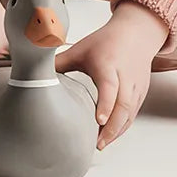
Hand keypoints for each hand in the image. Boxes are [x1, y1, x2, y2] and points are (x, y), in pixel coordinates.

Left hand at [54, 1, 168, 149]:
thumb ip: (58, 63)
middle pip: (124, 105)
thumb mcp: (80, 49)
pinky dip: (123, 126)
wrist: (136, 32)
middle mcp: (125, 75)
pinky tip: (110, 134)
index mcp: (108, 64)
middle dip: (112, 127)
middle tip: (97, 144)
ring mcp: (136, 84)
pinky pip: (134, 113)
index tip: (98, 121)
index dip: (105, 104)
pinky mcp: (141, 91)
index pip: (110, 87)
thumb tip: (35, 75)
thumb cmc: (107, 41)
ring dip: (117, 130)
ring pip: (131, 112)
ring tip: (101, 144)